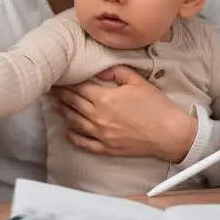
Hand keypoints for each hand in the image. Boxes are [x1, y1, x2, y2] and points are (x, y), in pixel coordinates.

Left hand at [49, 65, 197, 161]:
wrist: (170, 134)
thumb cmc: (157, 107)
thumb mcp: (138, 81)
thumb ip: (116, 72)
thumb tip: (99, 72)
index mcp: (105, 98)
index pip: (78, 88)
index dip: (66, 82)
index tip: (56, 78)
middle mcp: (98, 117)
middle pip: (73, 104)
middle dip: (60, 95)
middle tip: (49, 89)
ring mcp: (101, 134)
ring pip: (75, 122)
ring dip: (63, 113)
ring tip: (54, 105)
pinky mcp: (107, 148)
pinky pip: (85, 143)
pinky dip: (74, 137)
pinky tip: (67, 132)